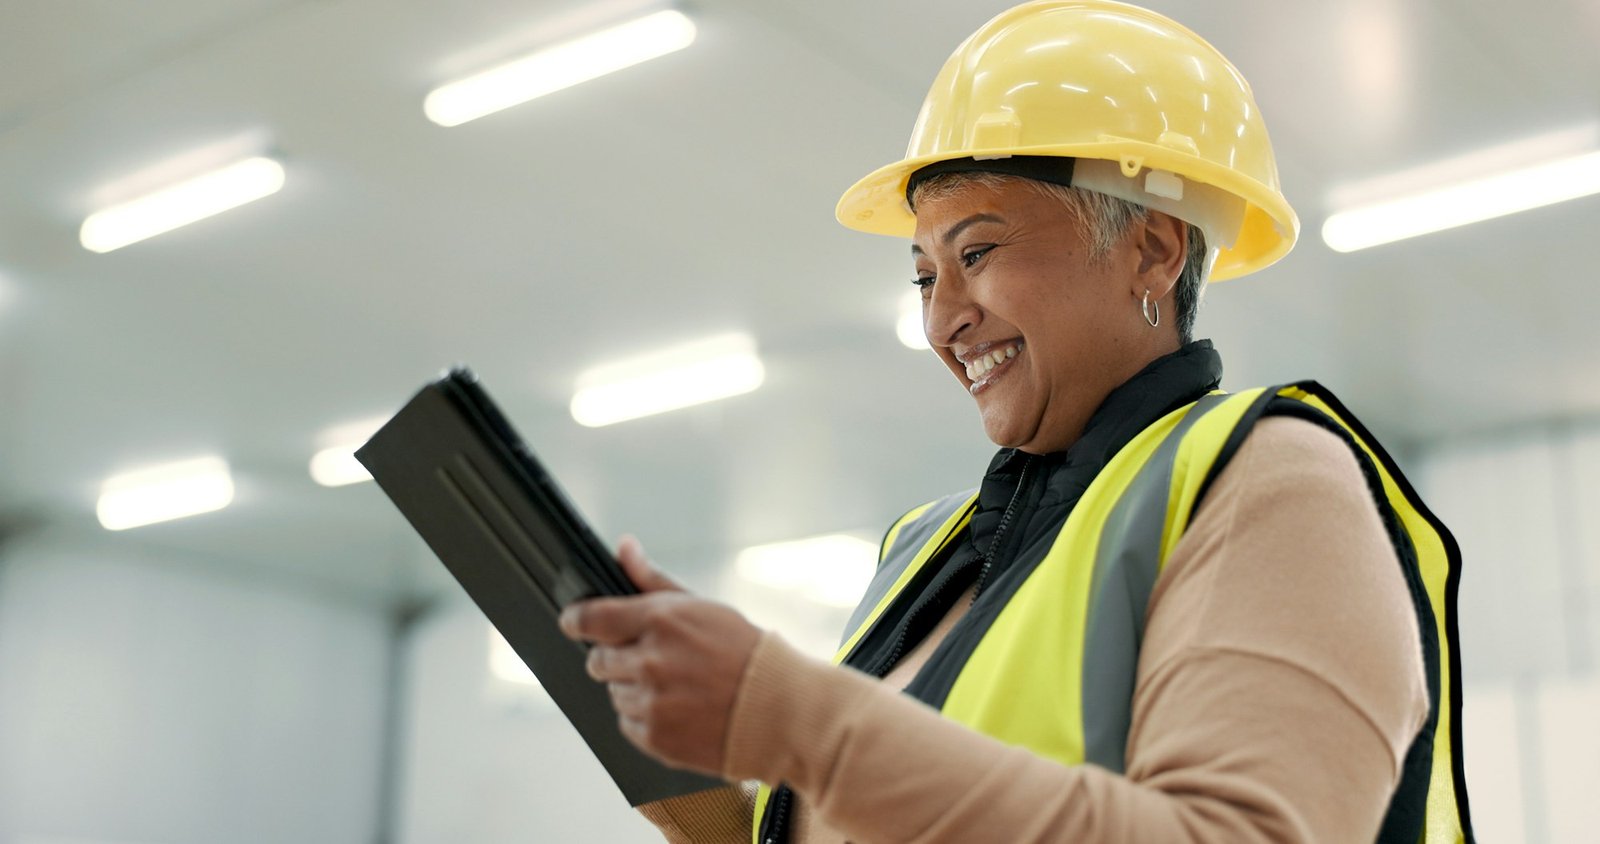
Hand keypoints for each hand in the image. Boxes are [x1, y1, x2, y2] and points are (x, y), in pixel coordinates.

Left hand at [557, 535, 760, 775]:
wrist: (777, 709)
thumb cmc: (743, 652)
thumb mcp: (700, 606)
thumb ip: (652, 579)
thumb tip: (625, 547)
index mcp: (660, 621)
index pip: (591, 618)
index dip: (575, 619)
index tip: (571, 622)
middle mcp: (650, 661)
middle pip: (598, 660)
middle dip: (617, 658)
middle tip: (651, 659)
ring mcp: (651, 702)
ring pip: (614, 693)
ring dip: (634, 688)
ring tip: (675, 686)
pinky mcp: (655, 737)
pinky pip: (627, 723)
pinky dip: (646, 717)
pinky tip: (677, 709)